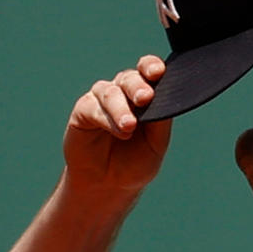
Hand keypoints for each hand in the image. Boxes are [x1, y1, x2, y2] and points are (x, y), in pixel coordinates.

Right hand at [64, 55, 172, 193]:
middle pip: (130, 78)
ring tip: (130, 126)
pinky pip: (93, 108)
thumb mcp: (156, 143)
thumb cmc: (136, 161)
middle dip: (138, 86)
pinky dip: (107, 118)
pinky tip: (120, 131)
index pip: (148, 70)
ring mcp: (102, 100)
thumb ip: (161, 120)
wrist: (110, 185)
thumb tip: (168, 99)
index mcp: (144, 94)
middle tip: (146, 98)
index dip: (152, 66)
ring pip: (111, 93)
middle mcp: (122, 92)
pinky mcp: (83, 111)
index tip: (159, 72)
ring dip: (122, 108)